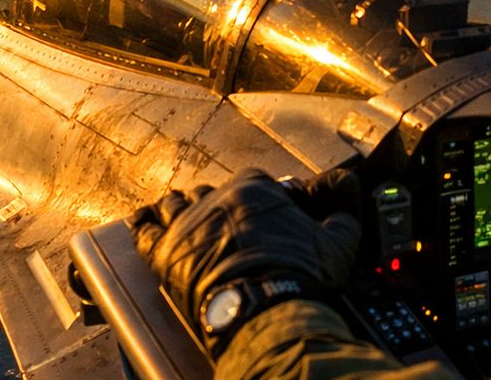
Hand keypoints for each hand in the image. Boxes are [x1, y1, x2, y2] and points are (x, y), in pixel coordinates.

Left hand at [134, 168, 360, 354]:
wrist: (264, 308)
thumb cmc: (297, 277)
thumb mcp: (335, 243)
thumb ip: (341, 215)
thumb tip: (347, 199)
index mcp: (256, 189)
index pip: (254, 181)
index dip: (259, 198)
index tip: (263, 214)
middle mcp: (218, 199)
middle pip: (212, 192)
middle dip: (217, 204)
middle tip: (225, 222)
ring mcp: (188, 224)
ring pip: (176, 203)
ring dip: (180, 207)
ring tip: (181, 212)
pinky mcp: (164, 252)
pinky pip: (145, 228)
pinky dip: (143, 222)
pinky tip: (142, 219)